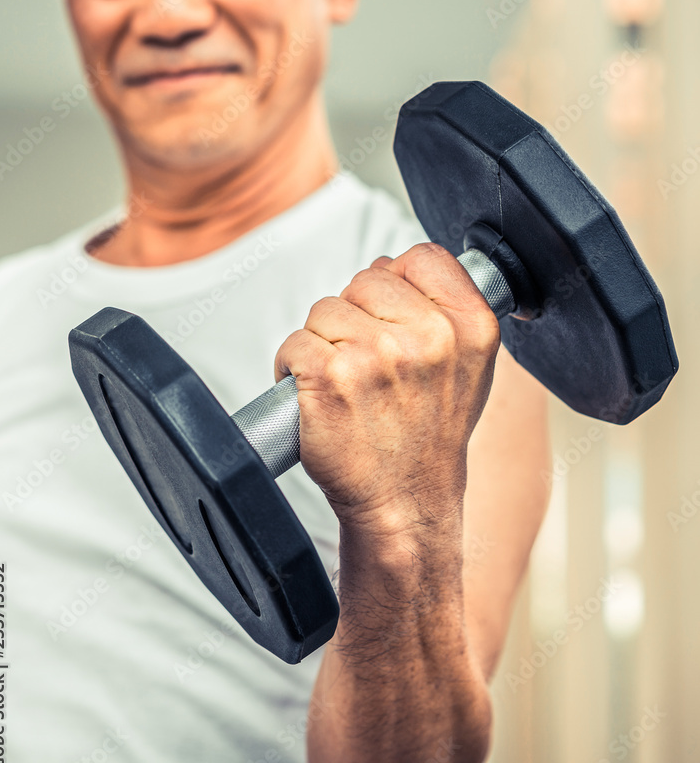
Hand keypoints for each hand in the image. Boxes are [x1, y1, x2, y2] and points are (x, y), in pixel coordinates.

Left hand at [274, 243, 500, 537]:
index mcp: (470, 326)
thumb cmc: (428, 438)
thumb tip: (401, 266)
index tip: (394, 318)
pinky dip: (293, 368)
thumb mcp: (469, 367)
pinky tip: (318, 396)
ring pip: (325, 310)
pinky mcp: (328, 377)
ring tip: (348, 385)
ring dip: (324, 343)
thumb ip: (446, 309)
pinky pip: (294, 343)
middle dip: (357, 316)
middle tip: (371, 367)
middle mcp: (428, 337)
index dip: (397, 284)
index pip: (421, 258)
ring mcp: (376, 356)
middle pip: (365, 279)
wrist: (404, 503)